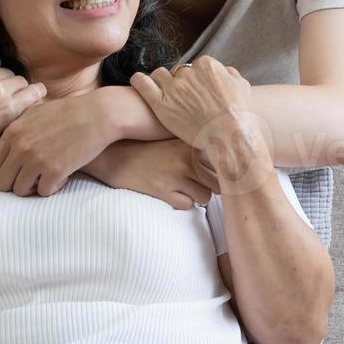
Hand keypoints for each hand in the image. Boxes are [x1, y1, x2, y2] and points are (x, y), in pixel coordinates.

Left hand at [0, 89, 118, 196]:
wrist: (99, 114)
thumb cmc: (69, 112)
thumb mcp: (35, 113)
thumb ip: (16, 130)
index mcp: (13, 132)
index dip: (5, 171)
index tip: (19, 169)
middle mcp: (20, 146)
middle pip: (2, 183)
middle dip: (16, 183)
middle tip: (34, 177)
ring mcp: (36, 159)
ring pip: (20, 191)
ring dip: (34, 187)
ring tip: (49, 175)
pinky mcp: (55, 170)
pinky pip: (43, 192)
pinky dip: (54, 187)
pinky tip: (64, 175)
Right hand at [85, 139, 220, 209]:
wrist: (115, 154)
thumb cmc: (148, 146)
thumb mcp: (174, 138)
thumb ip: (198, 144)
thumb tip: (227, 157)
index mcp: (192, 141)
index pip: (224, 161)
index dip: (225, 170)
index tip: (223, 172)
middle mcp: (187, 157)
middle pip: (219, 181)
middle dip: (211, 185)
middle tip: (200, 182)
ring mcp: (175, 174)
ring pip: (206, 196)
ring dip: (198, 195)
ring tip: (185, 187)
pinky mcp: (162, 190)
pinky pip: (187, 205)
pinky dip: (183, 202)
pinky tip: (172, 193)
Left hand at [130, 56, 272, 190]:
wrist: (230, 136)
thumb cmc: (239, 114)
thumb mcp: (242, 86)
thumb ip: (229, 74)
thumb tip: (224, 71)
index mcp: (207, 65)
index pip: (196, 66)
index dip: (197, 80)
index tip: (198, 92)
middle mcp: (188, 73)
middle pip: (179, 72)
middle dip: (181, 83)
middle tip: (184, 99)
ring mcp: (173, 88)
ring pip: (160, 75)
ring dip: (162, 82)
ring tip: (164, 94)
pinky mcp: (161, 104)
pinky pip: (142, 84)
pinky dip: (139, 81)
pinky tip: (138, 81)